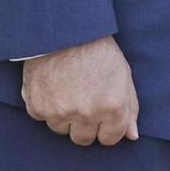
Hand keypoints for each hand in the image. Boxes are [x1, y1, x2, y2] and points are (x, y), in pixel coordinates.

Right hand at [21, 36, 139, 146]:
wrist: (65, 31)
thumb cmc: (99, 51)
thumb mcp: (123, 76)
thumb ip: (129, 109)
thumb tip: (132, 136)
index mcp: (112, 107)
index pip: (109, 139)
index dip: (106, 128)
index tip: (102, 115)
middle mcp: (86, 114)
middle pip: (83, 139)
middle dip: (85, 126)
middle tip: (84, 102)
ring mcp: (59, 113)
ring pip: (61, 130)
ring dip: (64, 116)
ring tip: (68, 90)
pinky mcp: (37, 108)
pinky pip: (42, 118)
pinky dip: (46, 106)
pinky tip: (53, 86)